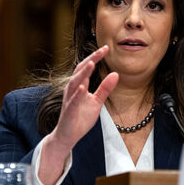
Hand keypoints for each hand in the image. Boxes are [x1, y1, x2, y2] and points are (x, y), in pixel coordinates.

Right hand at [38, 46, 117, 184]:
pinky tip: (83, 86)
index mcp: (79, 86)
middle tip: (102, 50)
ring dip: (83, 73)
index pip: (87, 67)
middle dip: (91, 59)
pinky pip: (73, 101)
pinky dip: (77, 93)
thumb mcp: (97, 102)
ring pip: (75, 82)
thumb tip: (116, 74)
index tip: (106, 47)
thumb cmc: (80, 118)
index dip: (96, 57)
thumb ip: (105, 88)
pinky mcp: (69, 111)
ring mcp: (70, 100)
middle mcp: (72, 90)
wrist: (68, 136)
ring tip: (92, 63)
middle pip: (80, 70)